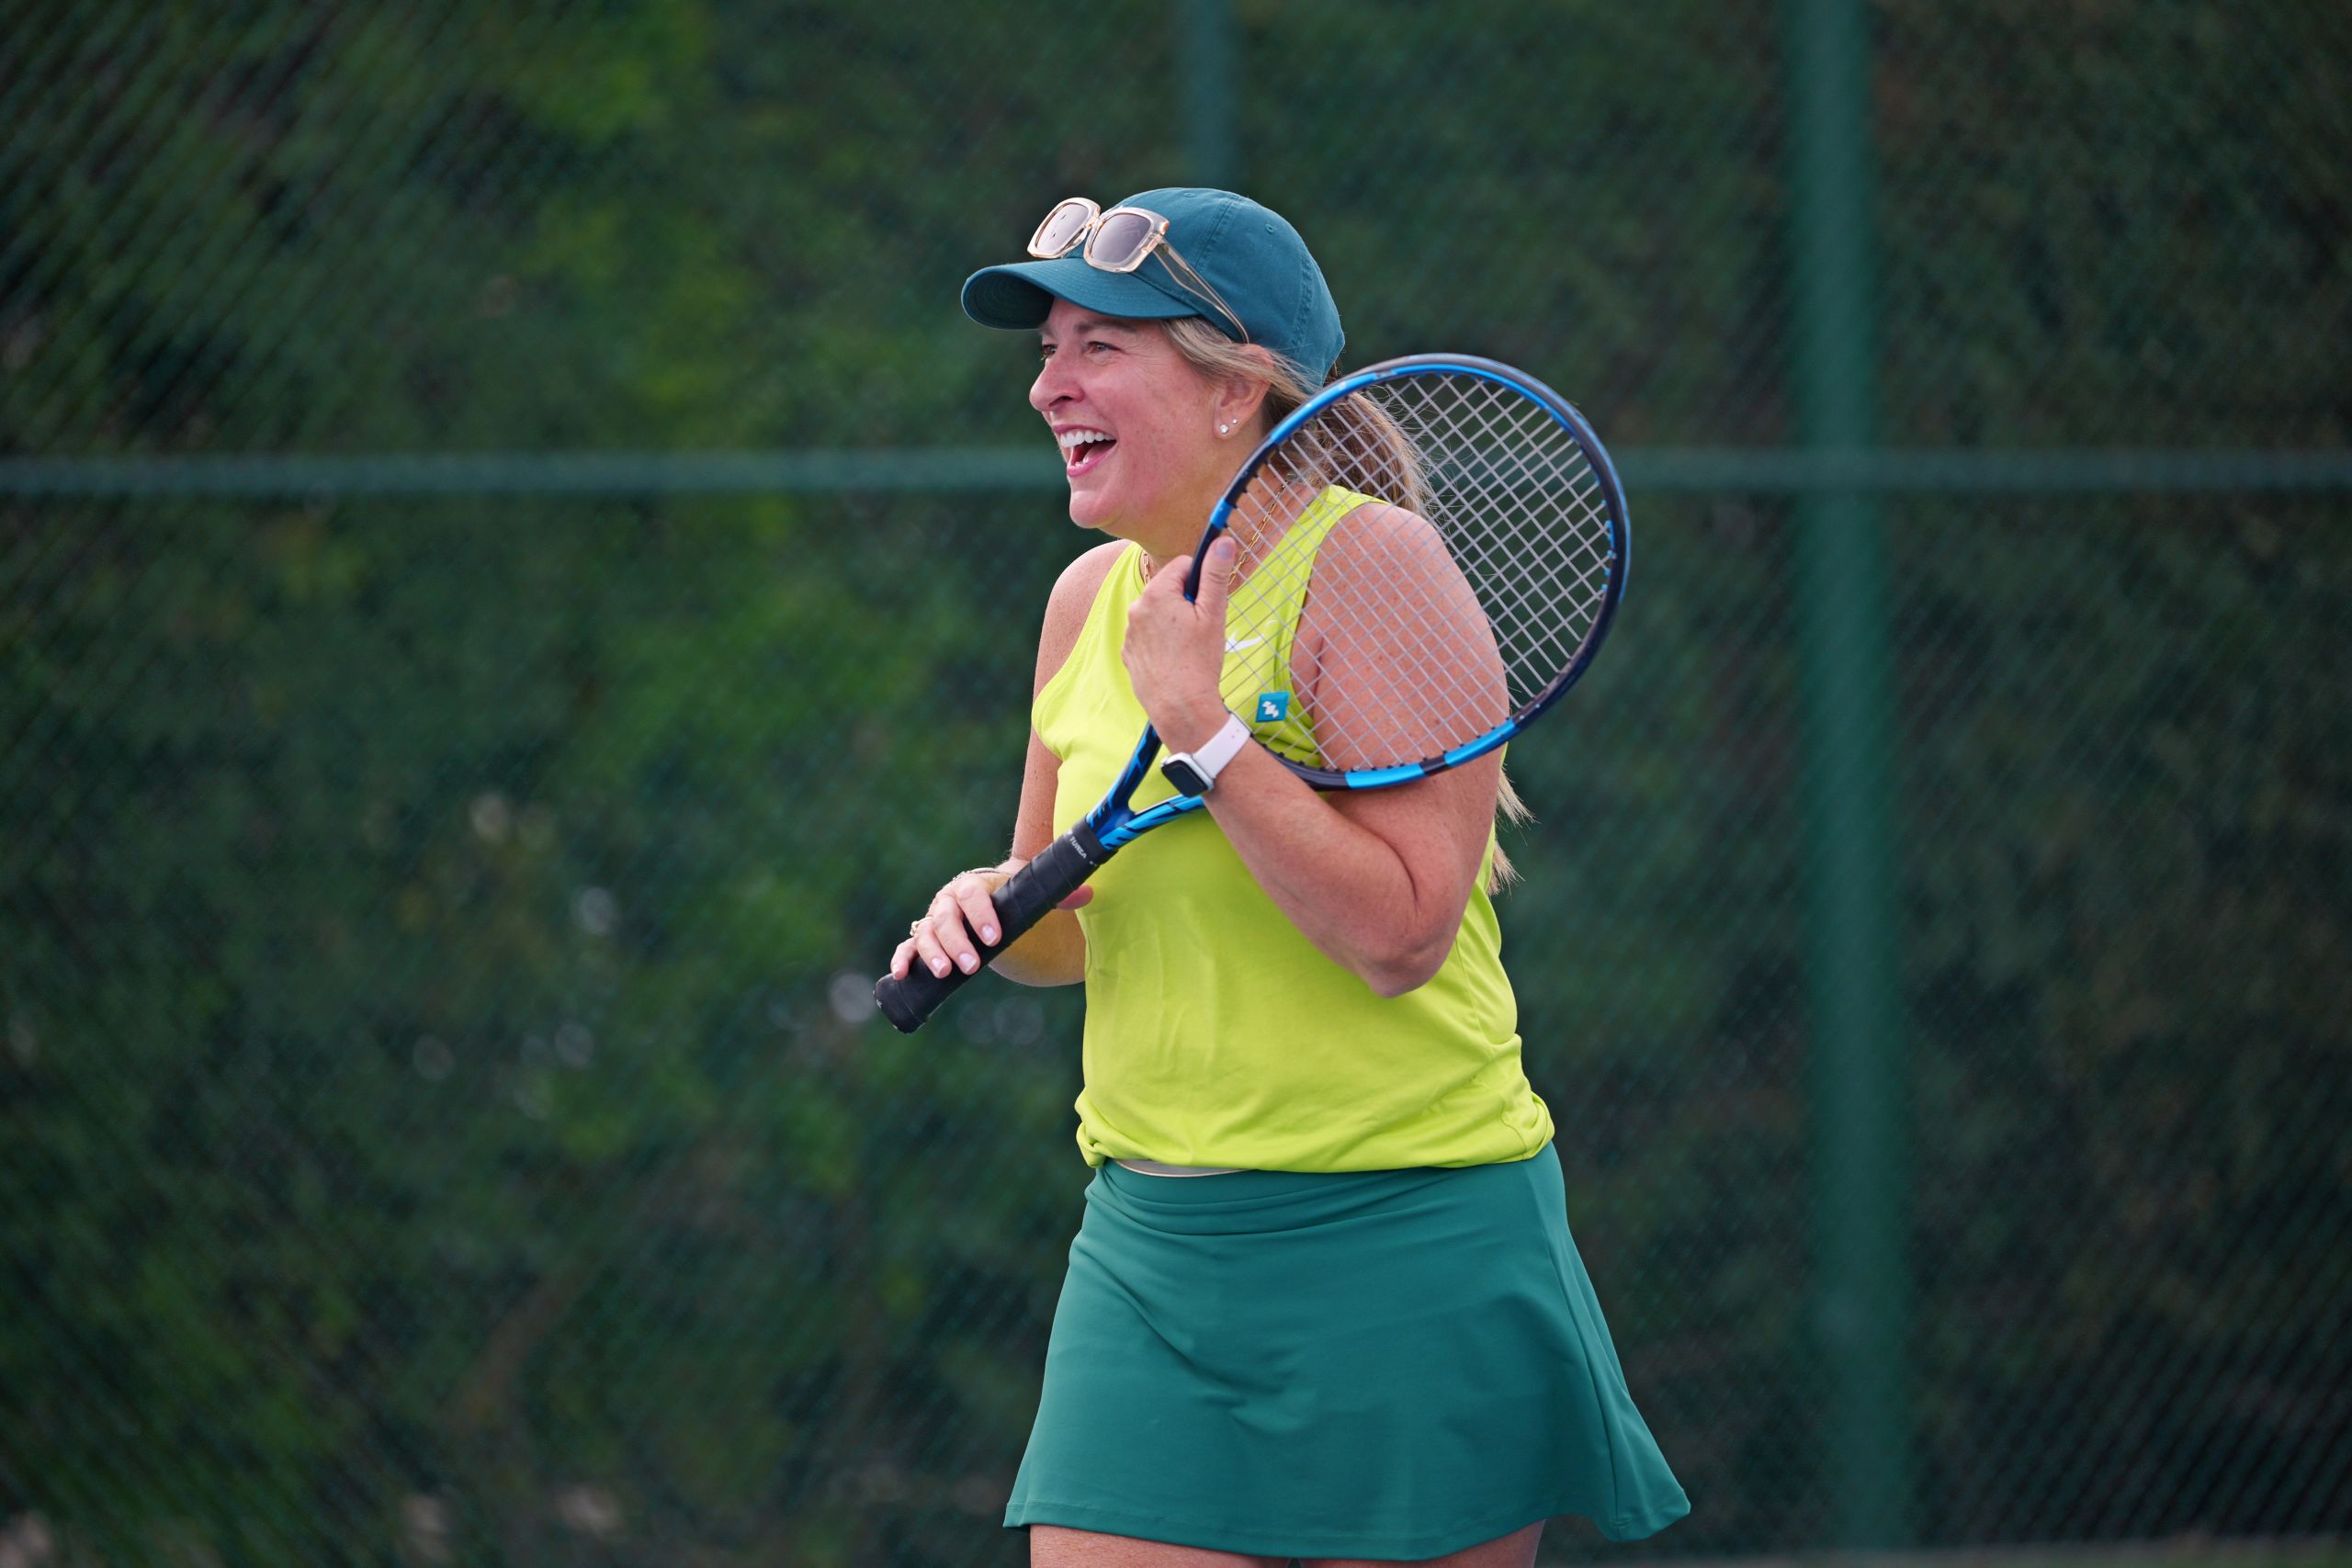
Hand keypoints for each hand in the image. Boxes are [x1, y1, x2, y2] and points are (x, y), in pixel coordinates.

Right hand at [889, 863, 1092, 981]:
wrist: (993, 905)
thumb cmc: (1013, 900)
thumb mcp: (1034, 897)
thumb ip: (1060, 896)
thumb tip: (1088, 894)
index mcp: (974, 885)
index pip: (972, 895)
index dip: (981, 915)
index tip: (995, 938)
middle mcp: (949, 901)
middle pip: (945, 918)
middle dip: (957, 942)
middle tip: (973, 966)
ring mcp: (935, 921)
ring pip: (926, 934)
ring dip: (932, 953)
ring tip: (945, 973)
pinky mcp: (925, 942)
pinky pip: (908, 948)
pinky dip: (903, 959)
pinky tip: (902, 975)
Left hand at [1124, 533, 1236, 749]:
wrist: (1180, 707)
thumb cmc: (1200, 661)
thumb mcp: (1213, 614)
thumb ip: (1215, 574)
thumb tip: (1222, 541)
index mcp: (1157, 593)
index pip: (1183, 565)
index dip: (1200, 581)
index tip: (1208, 602)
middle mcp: (1136, 608)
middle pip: (1168, 589)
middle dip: (1186, 602)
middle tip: (1201, 629)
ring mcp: (1129, 632)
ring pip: (1158, 613)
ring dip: (1173, 622)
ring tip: (1189, 649)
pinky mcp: (1128, 652)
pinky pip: (1148, 635)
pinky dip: (1162, 641)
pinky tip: (1175, 660)